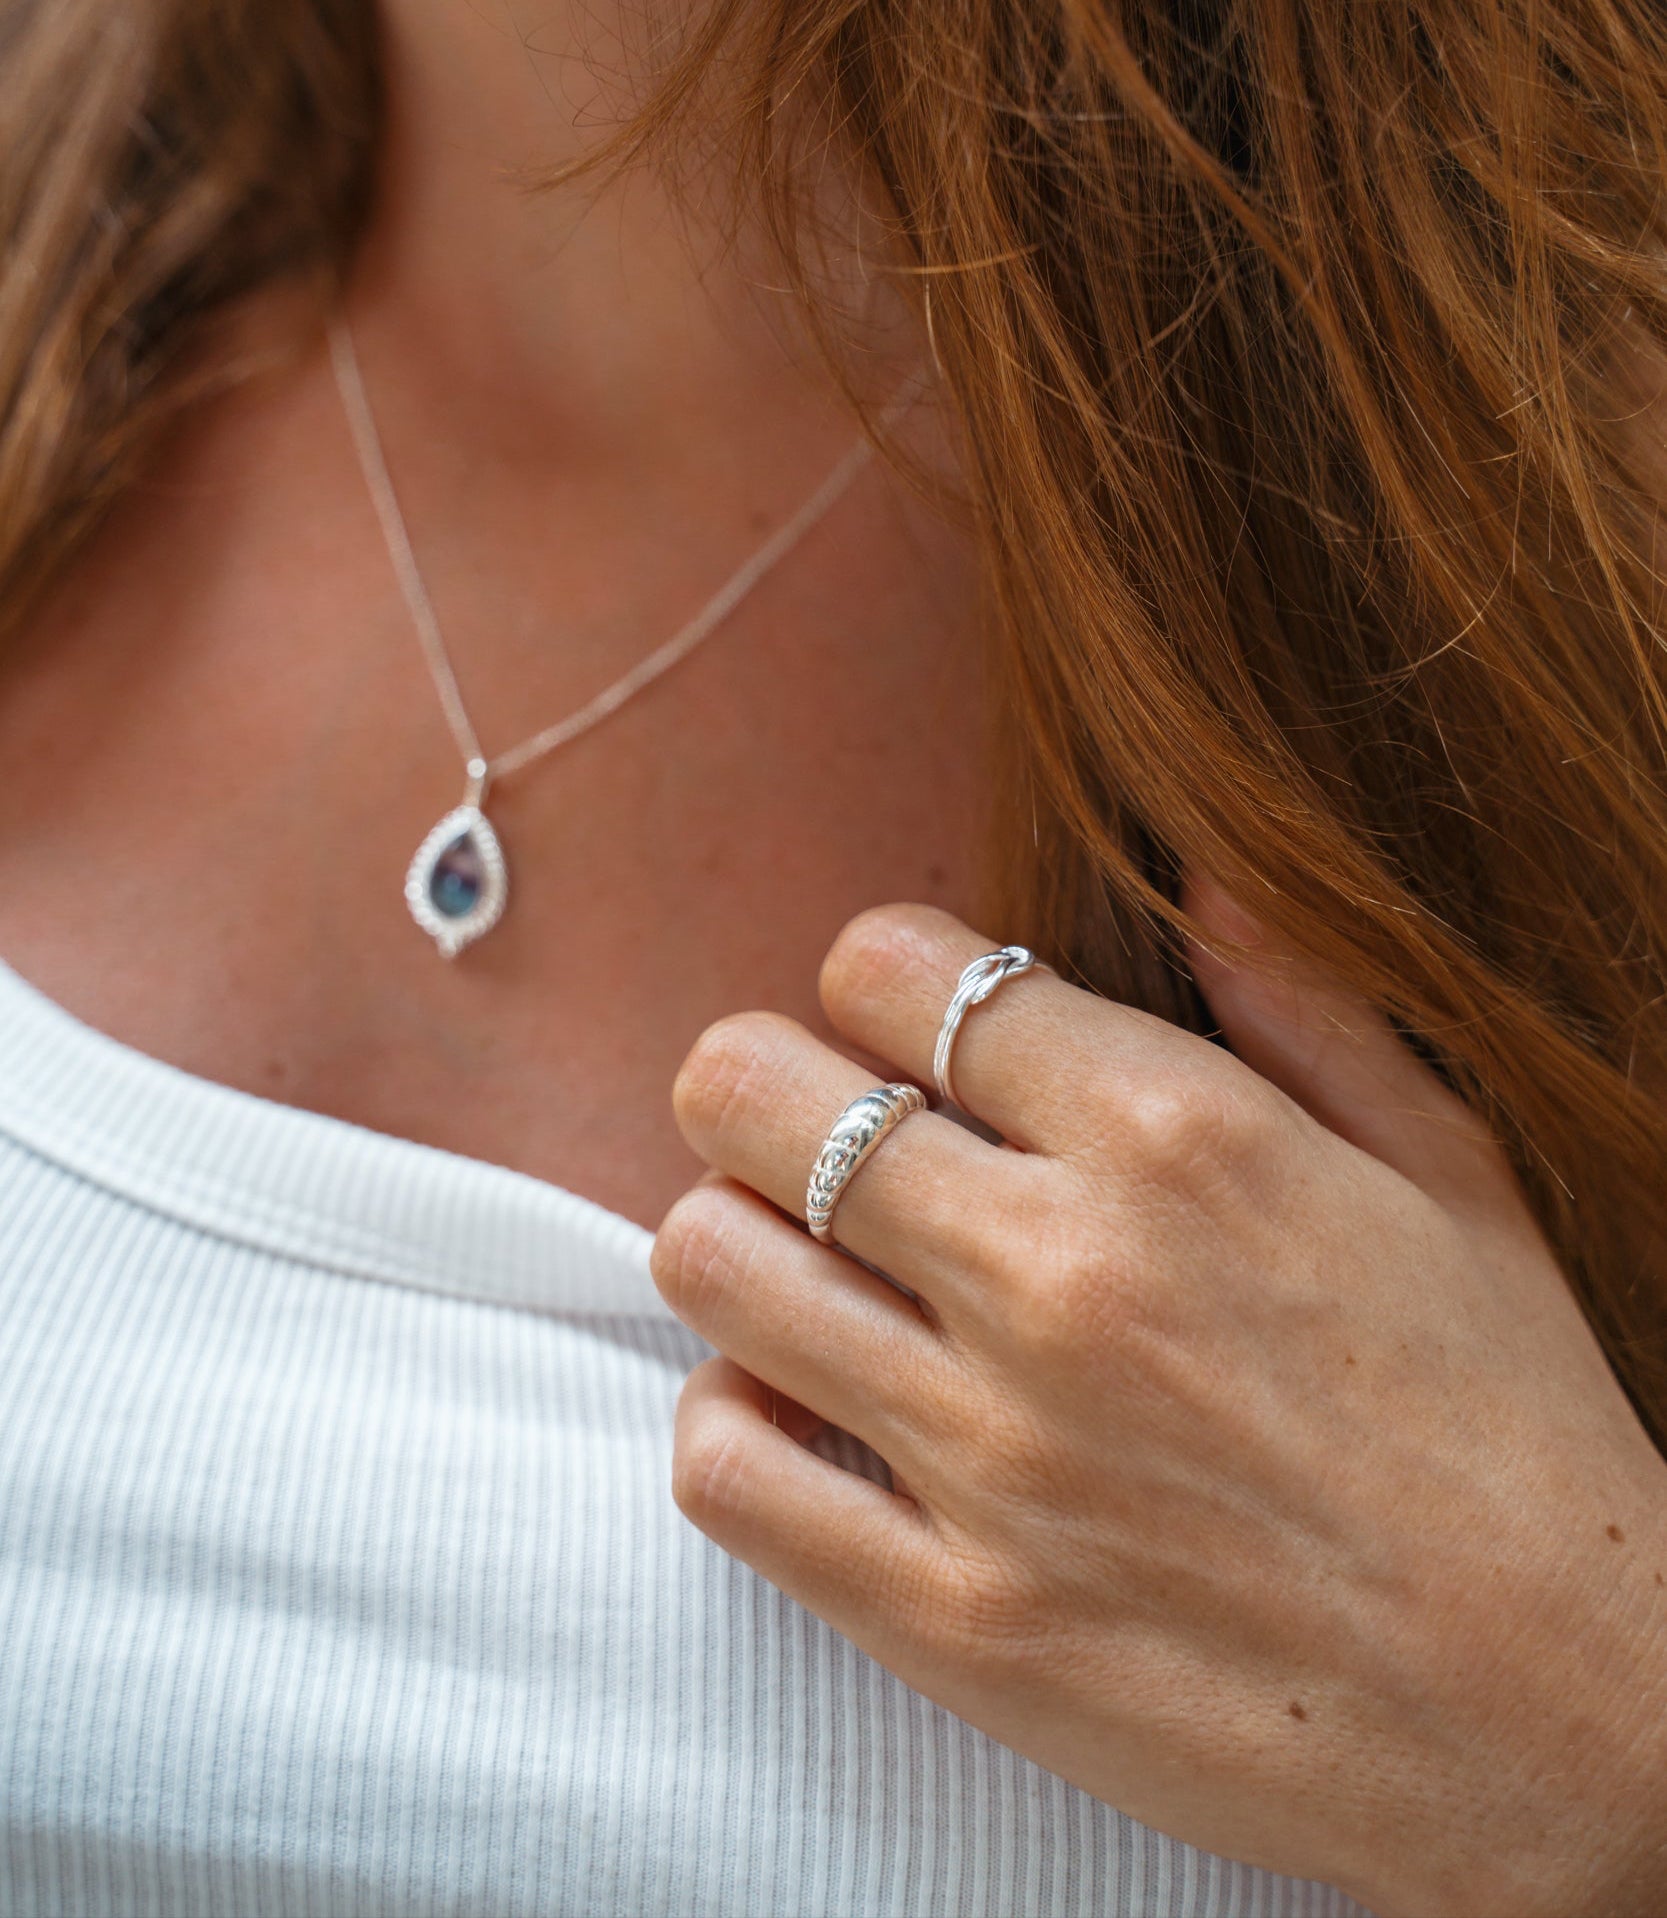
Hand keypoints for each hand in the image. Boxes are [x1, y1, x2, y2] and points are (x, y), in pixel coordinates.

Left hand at [651, 895, 1666, 1915]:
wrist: (1570, 1724)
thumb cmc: (1512, 1437)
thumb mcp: (1449, 1181)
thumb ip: (1306, 1010)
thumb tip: (1198, 879)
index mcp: (1179, 1140)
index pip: (892, 966)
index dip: (874, 973)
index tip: (903, 1022)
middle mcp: (1062, 1276)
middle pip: (754, 1090)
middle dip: (760, 1080)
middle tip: (809, 1122)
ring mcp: (992, 1455)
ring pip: (712, 1261)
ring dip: (736, 1235)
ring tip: (809, 1262)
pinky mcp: (954, 1617)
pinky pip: (727, 1472)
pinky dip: (735, 1418)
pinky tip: (807, 1406)